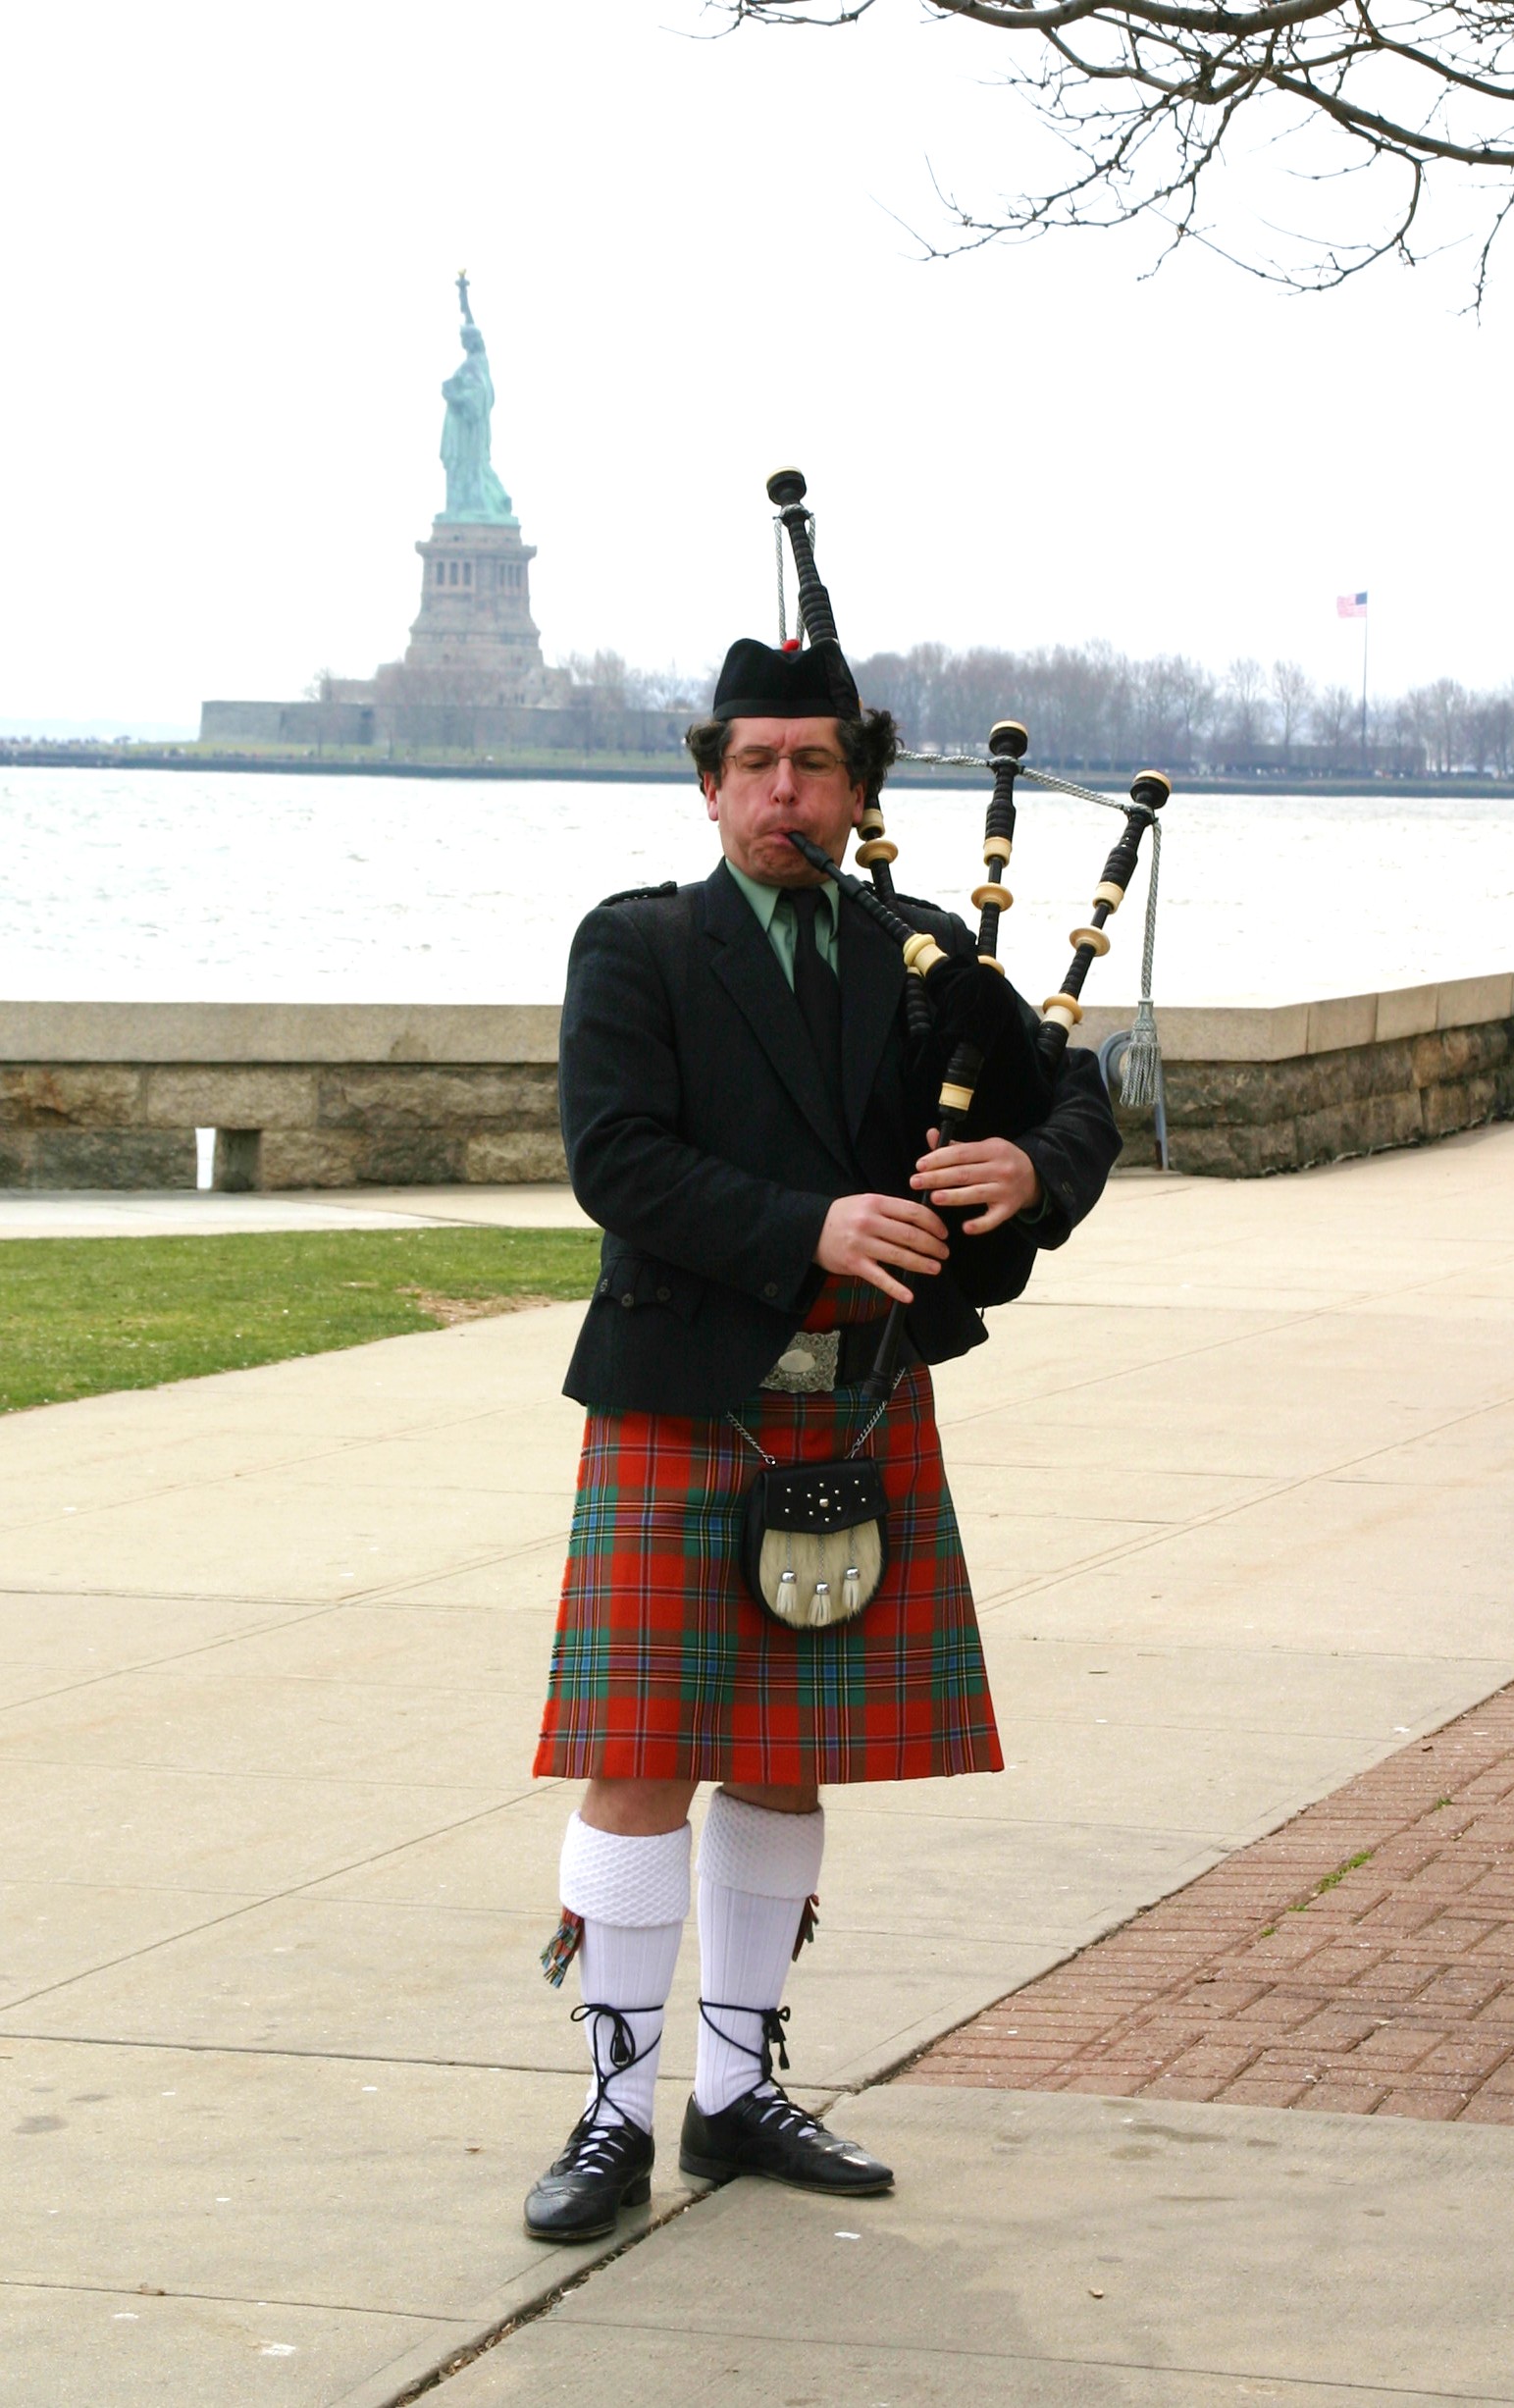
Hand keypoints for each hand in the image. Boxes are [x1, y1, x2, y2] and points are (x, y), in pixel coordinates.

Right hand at [814, 1191, 949, 1306]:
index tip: (943, 1233)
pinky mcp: (854, 1264)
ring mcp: (861, 1244)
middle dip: (933, 1245)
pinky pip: (880, 1278)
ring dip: (922, 1264)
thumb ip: (892, 1210)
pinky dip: (896, 1288)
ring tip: (936, 1268)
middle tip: (944, 1253)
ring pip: (900, 1255)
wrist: (810, 1229)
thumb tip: (924, 1221)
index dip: (934, 1224)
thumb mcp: (866, 1202)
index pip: (913, 1212)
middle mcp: (869, 1222)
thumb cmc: (844, 1216)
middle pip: (911, 1235)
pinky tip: (909, 1295)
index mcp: (876, 1203)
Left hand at [910, 1129, 1040, 1233]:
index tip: (919, 1165)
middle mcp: (1001, 1169)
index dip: (939, 1159)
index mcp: (992, 1149)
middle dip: (937, 1178)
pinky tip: (966, 1228)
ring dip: (954, 1197)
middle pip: (964, 1174)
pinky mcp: (1009, 1209)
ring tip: (933, 1198)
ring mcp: (1006, 1190)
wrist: (1035, 1176)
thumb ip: (957, 1146)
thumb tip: (931, 1135)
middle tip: (915, 1182)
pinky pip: (994, 1219)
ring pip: (976, 1194)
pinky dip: (980, 1224)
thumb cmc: (1000, 1160)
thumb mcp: (984, 1147)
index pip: (961, 1154)